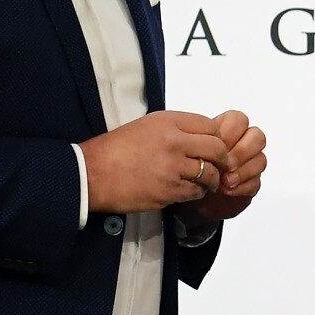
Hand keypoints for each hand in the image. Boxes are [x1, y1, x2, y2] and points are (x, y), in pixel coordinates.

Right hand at [78, 110, 234, 213]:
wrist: (92, 174)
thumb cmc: (116, 150)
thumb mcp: (147, 126)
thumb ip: (175, 129)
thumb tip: (201, 136)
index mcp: (168, 122)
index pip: (210, 126)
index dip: (216, 137)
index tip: (213, 146)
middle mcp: (174, 141)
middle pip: (217, 149)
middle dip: (222, 159)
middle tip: (219, 165)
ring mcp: (173, 167)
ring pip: (210, 173)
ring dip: (211, 179)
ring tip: (204, 181)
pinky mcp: (169, 190)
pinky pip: (196, 192)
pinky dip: (196, 193)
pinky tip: (187, 190)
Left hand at [174, 109, 266, 226]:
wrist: (190, 200)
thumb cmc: (187, 173)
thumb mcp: (188, 154)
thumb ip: (200, 145)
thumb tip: (205, 146)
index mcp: (226, 131)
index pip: (239, 120)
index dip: (232, 132)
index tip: (216, 145)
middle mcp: (241, 145)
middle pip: (257, 137)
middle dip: (241, 152)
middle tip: (226, 165)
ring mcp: (248, 165)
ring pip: (260, 159)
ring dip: (243, 170)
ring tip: (226, 181)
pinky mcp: (250, 184)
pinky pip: (256, 182)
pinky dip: (242, 186)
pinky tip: (227, 190)